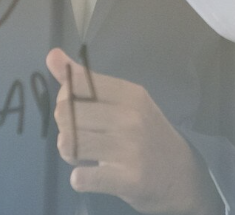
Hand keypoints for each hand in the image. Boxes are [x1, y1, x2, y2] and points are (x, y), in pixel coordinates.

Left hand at [45, 48, 222, 213]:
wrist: (182, 175)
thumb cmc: (147, 135)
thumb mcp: (124, 102)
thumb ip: (85, 81)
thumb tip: (52, 55)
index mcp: (129, 94)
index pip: (75, 83)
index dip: (66, 99)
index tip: (81, 111)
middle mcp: (130, 116)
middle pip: (65, 112)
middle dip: (65, 128)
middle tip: (84, 138)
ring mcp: (131, 148)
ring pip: (68, 143)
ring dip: (70, 154)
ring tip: (86, 157)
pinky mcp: (128, 179)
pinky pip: (81, 177)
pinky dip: (80, 178)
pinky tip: (93, 175)